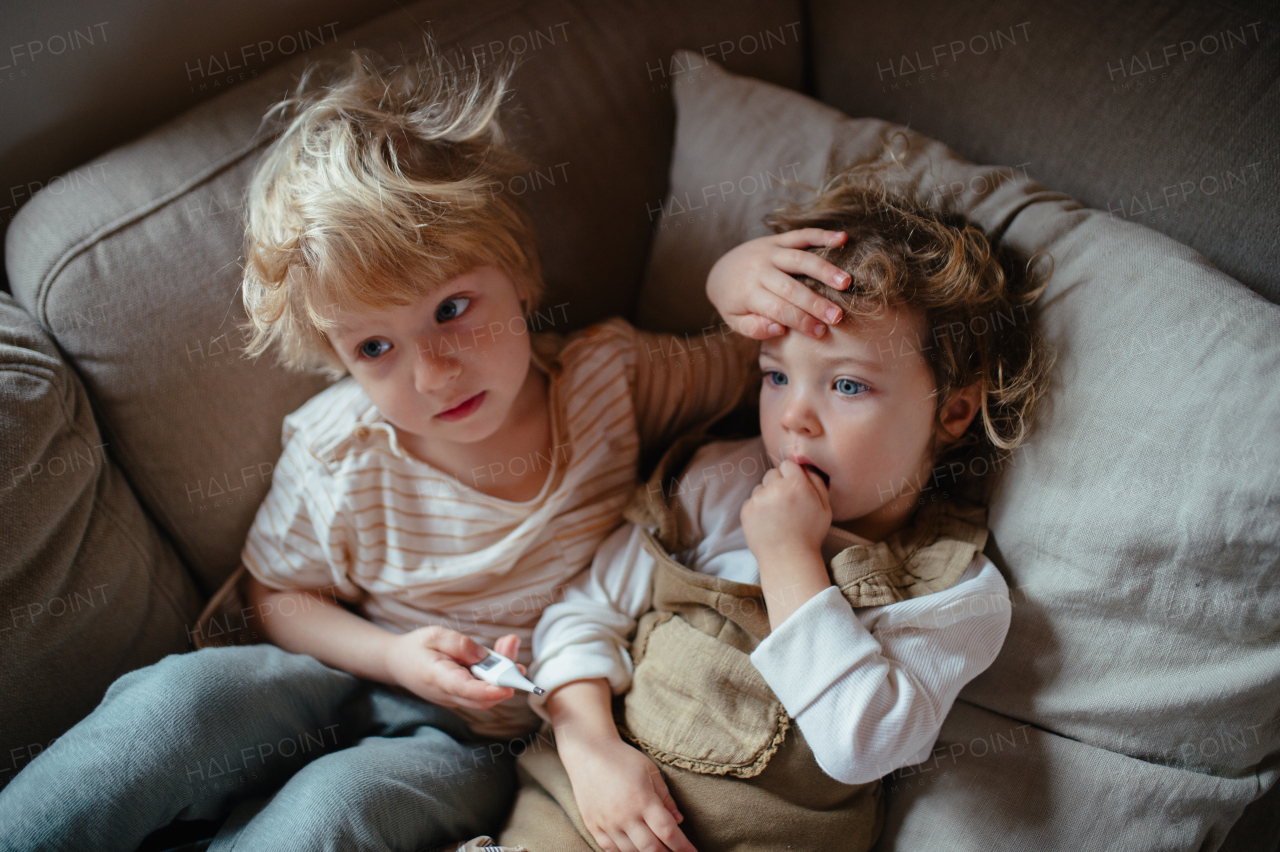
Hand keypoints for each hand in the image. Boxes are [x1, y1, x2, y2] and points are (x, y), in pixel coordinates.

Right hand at [385, 627, 522, 710]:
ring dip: (503, 672)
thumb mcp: (435, 635)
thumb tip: (484, 656)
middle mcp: (448, 695)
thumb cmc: (416, 648)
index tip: (510, 686)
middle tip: (511, 643)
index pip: (467, 690)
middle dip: (505, 675)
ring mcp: (455, 698)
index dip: (490, 690)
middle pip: (484, 697)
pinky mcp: (461, 696)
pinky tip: (500, 652)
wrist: (397, 663)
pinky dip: (496, 674)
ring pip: (486, 695)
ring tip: (508, 642)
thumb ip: (459, 644)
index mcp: (438, 678)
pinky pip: (483, 690)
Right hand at [559, 736, 695, 851]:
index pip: (668, 832)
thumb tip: (679, 820)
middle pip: (652, 848)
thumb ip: (665, 797)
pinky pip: (610, 850)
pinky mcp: (593, 826)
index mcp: (643, 800)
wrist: (588, 752)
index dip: (683, 846)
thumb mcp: (650, 771)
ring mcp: (608, 823)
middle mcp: (625, 816)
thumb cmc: (623, 759)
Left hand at [706, 229, 850, 339]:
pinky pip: (801, 235)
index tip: (821, 333)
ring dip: (824, 270)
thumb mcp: (736, 321)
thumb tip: (780, 329)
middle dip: (815, 302)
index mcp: (749, 293)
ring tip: (846, 282)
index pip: (778, 309)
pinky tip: (843, 238)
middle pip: (791, 287)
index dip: (800, 321)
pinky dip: (822, 235)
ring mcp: (768, 252)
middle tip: (838, 316)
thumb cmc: (734, 303)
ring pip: (799, 259)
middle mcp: (759, 270)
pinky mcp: (777, 240)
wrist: (720, 272)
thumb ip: (755, 328)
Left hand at [740, 460, 831, 572]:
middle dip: (778, 484)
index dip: (791, 475)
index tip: (794, 488)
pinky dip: (757, 509)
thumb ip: (816, 482)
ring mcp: (758, 499)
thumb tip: (804, 467)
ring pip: (760, 487)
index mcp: (796, 484)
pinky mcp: (746, 511)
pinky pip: (751, 501)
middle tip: (786, 504)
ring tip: (777, 516)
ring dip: (767, 496)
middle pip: (772, 473)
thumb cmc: (810, 535)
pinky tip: (767, 523)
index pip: (788, 464)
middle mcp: (775, 488)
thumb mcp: (825, 507)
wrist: (788, 560)